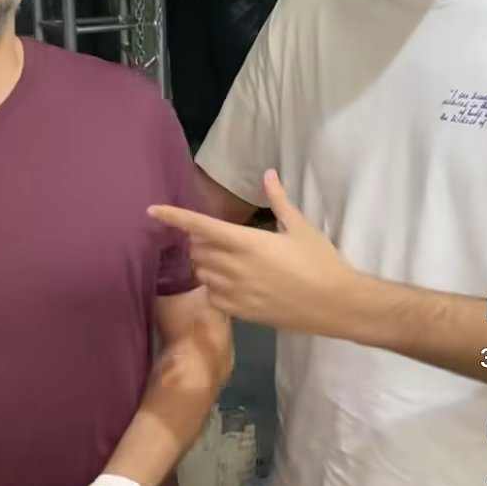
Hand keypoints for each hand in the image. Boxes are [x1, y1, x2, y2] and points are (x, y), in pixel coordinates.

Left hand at [148, 169, 356, 334]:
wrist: (335, 304)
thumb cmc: (320, 261)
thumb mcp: (300, 227)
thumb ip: (278, 200)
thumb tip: (267, 173)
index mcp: (247, 242)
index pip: (200, 226)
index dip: (173, 217)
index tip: (151, 210)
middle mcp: (234, 267)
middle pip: (197, 249)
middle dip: (199, 240)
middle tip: (217, 237)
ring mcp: (235, 292)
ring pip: (202, 273)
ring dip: (206, 263)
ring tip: (227, 260)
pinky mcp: (240, 312)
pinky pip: (212, 296)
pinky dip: (214, 287)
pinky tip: (233, 283)